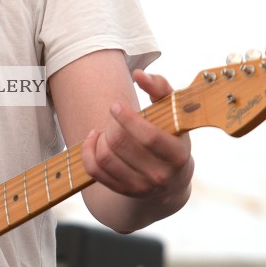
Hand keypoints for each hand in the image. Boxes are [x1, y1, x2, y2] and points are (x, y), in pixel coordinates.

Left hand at [81, 68, 193, 207]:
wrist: (171, 181)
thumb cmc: (171, 138)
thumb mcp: (174, 114)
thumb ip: (160, 88)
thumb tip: (139, 74)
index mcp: (177, 155)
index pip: (148, 137)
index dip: (127, 118)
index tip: (115, 106)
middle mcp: (160, 175)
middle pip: (120, 144)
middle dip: (112, 124)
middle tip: (114, 116)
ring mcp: (141, 187)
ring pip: (105, 157)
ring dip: (100, 137)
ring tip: (105, 127)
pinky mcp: (123, 191)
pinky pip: (94, 171)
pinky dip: (88, 151)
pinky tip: (93, 139)